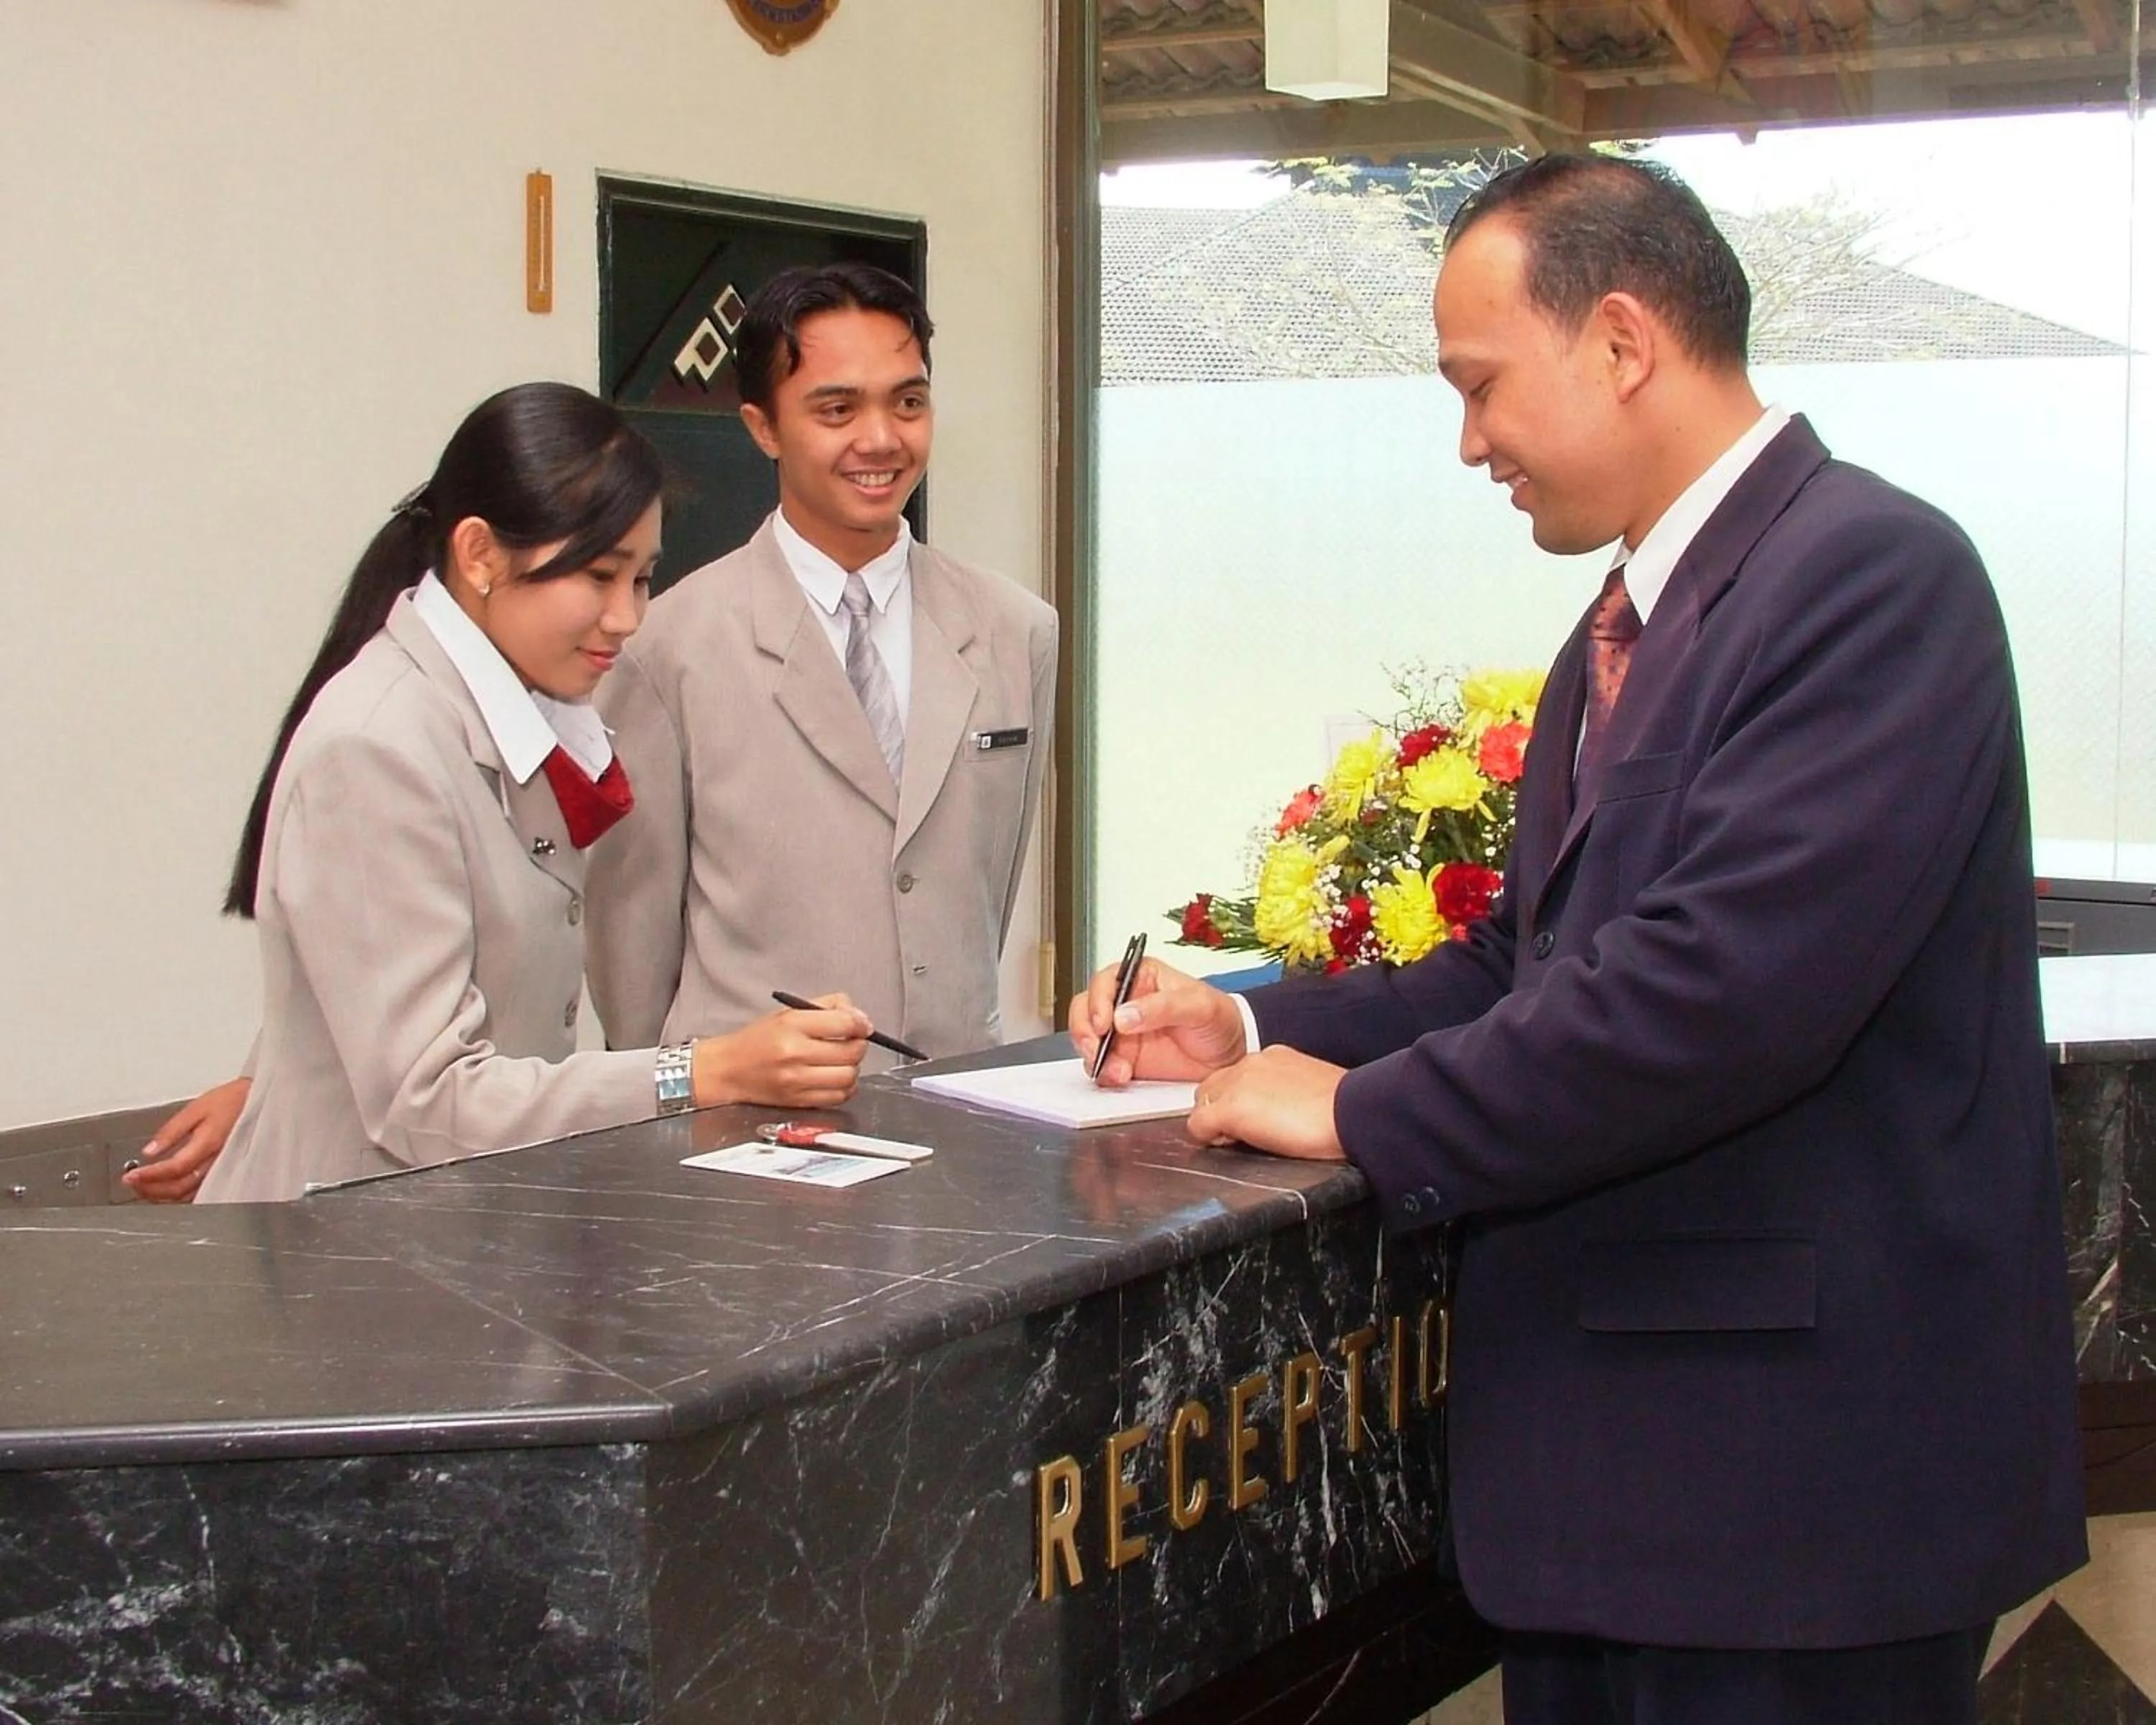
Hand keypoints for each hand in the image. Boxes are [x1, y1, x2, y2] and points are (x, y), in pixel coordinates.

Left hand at [126, 1077, 250, 1201]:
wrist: (257, 1101)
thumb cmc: (231, 1101)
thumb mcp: (196, 1108)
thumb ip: (171, 1131)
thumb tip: (150, 1150)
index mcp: (208, 1143)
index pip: (174, 1168)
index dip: (150, 1176)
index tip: (130, 1176)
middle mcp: (216, 1161)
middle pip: (179, 1188)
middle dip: (151, 1189)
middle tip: (132, 1182)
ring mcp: (222, 1170)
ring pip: (188, 1195)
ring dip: (163, 1196)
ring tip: (144, 1187)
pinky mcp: (224, 1172)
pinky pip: (198, 1192)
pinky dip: (178, 1195)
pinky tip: (166, 1189)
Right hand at [694, 993, 869, 1108]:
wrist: (728, 1070)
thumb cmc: (757, 1040)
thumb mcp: (788, 1013)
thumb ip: (826, 1007)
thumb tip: (859, 1017)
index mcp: (792, 1025)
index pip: (844, 1023)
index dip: (861, 1024)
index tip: (863, 1025)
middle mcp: (795, 1054)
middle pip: (851, 1051)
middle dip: (858, 1044)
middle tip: (852, 1041)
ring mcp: (797, 1081)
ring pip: (848, 1076)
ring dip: (852, 1067)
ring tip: (841, 1060)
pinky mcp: (799, 1101)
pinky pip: (838, 1096)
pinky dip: (844, 1087)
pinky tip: (834, 1077)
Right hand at [1069, 956, 1247, 1085]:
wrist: (1231, 1056)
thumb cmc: (1220, 1020)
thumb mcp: (1199, 1006)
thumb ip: (1162, 1007)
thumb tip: (1123, 1015)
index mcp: (1140, 978)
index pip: (1105, 982)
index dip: (1097, 1000)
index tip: (1103, 1022)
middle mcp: (1124, 1003)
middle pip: (1086, 1010)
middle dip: (1085, 1030)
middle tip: (1097, 1048)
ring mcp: (1122, 1034)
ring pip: (1088, 1040)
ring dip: (1094, 1056)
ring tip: (1117, 1070)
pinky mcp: (1124, 1060)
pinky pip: (1101, 1066)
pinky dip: (1104, 1073)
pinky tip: (1121, 1077)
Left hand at [1187, 1047, 1347, 1161]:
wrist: (1354, 1112)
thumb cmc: (1344, 1111)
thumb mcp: (1310, 1091)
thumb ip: (1285, 1094)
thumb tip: (1276, 1114)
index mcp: (1273, 1058)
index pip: (1235, 1077)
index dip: (1234, 1101)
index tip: (1248, 1120)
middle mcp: (1251, 1063)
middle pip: (1212, 1087)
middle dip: (1219, 1110)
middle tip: (1239, 1136)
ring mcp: (1239, 1083)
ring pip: (1203, 1103)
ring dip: (1214, 1123)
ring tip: (1239, 1141)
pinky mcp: (1233, 1107)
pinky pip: (1198, 1126)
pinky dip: (1208, 1139)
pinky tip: (1231, 1146)